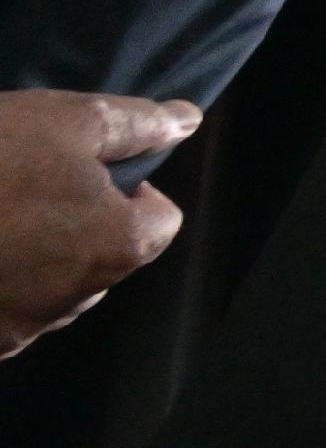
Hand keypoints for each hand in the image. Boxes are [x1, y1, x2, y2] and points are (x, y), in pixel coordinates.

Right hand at [0, 93, 197, 358]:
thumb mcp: (63, 121)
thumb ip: (133, 124)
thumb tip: (185, 119)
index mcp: (115, 248)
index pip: (160, 220)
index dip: (131, 188)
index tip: (83, 168)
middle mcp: (75, 300)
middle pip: (102, 254)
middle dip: (77, 221)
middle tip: (23, 184)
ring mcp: (18, 328)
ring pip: (49, 284)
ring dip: (29, 254)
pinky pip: (0, 307)